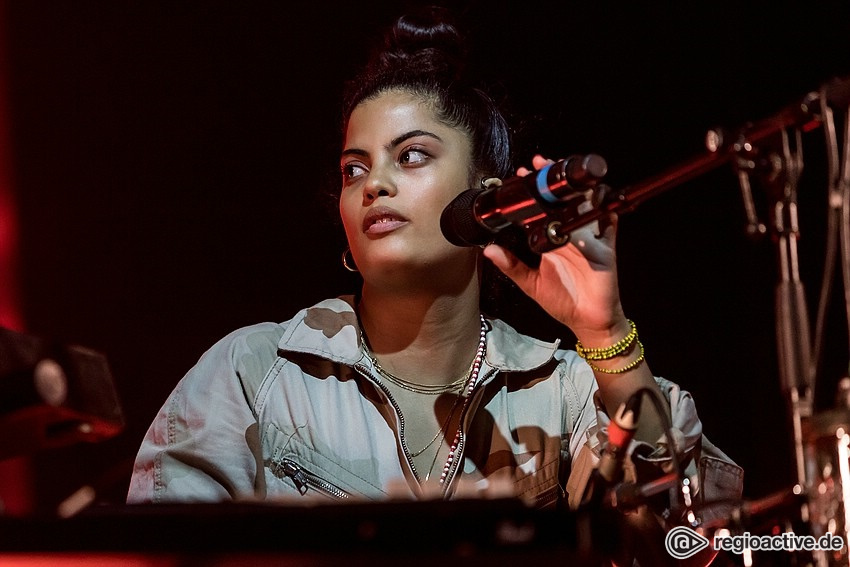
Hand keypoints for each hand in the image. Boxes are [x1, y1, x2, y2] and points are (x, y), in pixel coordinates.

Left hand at [482, 154, 627, 342]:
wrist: (586, 320)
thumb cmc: (562, 300)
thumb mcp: (531, 283)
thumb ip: (511, 266)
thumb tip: (489, 250)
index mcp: (552, 238)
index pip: (543, 206)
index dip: (534, 189)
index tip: (522, 173)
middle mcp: (570, 233)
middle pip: (564, 198)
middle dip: (554, 179)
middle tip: (541, 164)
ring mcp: (589, 237)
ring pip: (585, 204)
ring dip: (576, 188)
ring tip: (565, 178)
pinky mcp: (606, 247)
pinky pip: (607, 224)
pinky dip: (602, 211)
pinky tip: (593, 201)